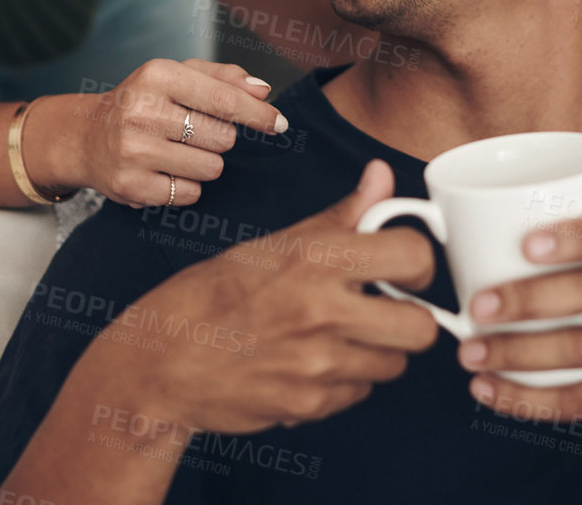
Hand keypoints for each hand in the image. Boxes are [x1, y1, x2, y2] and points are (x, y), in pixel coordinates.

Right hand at [32, 59, 286, 207]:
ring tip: (177, 151)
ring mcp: (134, 150)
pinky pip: (190, 193)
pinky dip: (187, 186)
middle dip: (219, 138)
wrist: (87, 137)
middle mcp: (142, 111)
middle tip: (192, 132)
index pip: (224, 99)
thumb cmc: (144, 102)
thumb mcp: (177, 77)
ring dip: (204, 163)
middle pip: (223, 137)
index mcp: (157, 75)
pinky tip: (164, 171)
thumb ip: (223, 78)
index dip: (257, 114)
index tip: (280, 124)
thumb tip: (263, 90)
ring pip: (211, 168)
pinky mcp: (130, 185)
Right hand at [77, 160, 440, 434]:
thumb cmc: (210, 296)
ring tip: (337, 336)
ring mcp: (317, 365)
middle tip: (382, 309)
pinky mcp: (309, 406)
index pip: (414, 257)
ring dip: (376, 352)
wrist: (160, 363)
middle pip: (422, 327)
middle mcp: (322, 311)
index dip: (417, 264)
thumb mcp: (272, 244)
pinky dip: (345, 382)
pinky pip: (359, 394)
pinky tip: (311, 363)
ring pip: (394, 365)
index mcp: (315, 260)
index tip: (404, 268)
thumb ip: (339, 216)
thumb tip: (380, 176)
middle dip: (408, 318)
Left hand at [456, 210, 581, 437]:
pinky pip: (577, 402)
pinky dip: (525, 398)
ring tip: (469, 352)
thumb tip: (473, 229)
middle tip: (478, 305)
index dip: (579, 235)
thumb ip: (579, 248)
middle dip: (530, 298)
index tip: (525, 243)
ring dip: (517, 352)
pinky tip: (486, 388)